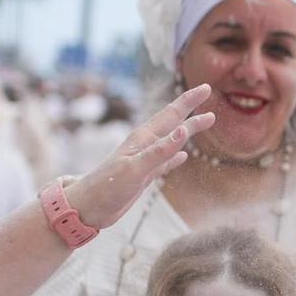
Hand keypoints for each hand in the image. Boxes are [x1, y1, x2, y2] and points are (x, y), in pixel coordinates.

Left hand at [62, 84, 213, 229]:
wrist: (87, 208)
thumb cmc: (107, 187)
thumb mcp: (135, 169)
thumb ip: (160, 151)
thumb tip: (183, 130)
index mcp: (143, 139)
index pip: (172, 114)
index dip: (189, 101)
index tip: (206, 88)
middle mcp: (145, 145)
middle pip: (173, 122)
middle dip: (191, 108)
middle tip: (207, 93)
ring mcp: (145, 160)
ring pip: (173, 139)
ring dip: (189, 129)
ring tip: (205, 121)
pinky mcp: (144, 175)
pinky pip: (166, 161)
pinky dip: (177, 156)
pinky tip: (184, 156)